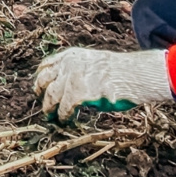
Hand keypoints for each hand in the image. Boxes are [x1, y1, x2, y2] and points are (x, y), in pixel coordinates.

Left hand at [33, 48, 172, 121]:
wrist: (135, 74)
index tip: (40, 89)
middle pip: (44, 81)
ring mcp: (72, 78)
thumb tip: (65, 88)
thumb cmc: (120, 71)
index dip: (41, 79)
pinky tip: (66, 121)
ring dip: (49, 109)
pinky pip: (64, 109)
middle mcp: (68, 64)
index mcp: (71, 55)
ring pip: (51, 97)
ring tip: (52, 117)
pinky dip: (63, 117)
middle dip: (41, 95)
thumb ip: (77, 71)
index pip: (46, 66)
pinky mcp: (78, 94)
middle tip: (45, 107)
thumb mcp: (93, 63)